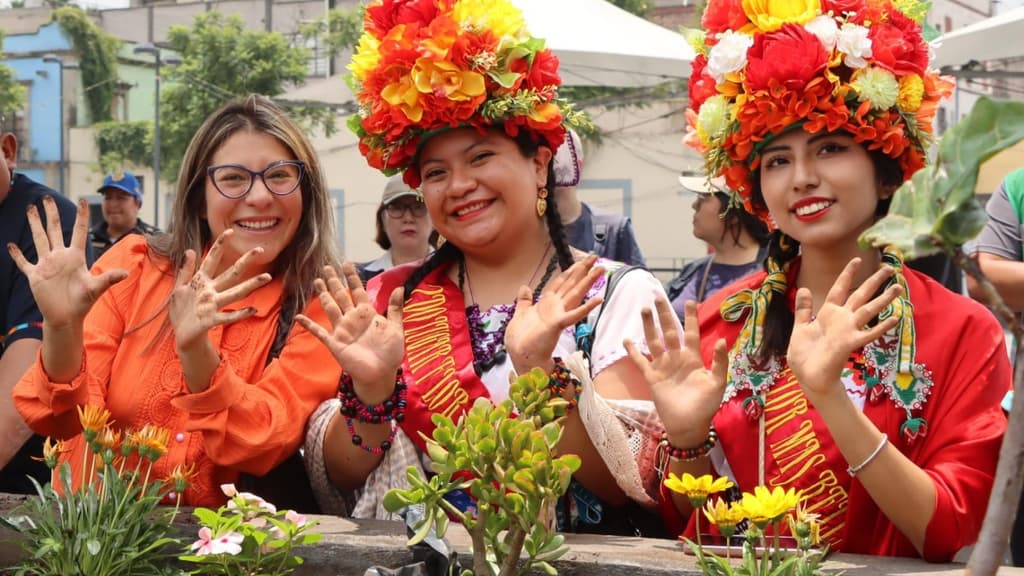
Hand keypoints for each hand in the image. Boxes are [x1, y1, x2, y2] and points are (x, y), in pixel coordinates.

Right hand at [7, 198, 126, 328]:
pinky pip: (24, 263)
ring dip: (34, 224)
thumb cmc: (83, 303)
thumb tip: (126, 273)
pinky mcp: (35, 275)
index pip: (78, 231)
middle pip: (54, 229)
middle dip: (50, 213)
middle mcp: (60, 257)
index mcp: (75, 257)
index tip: (83, 200)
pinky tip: (11, 245)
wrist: (67, 317)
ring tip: (30, 208)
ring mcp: (46, 264)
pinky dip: (17, 255)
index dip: (80, 216)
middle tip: (46, 197)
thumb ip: (108, 279)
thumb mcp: (96, 288)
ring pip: (39, 239)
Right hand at [169, 229, 271, 352]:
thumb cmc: (182, 312)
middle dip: (245, 261)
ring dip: (251, 285)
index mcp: (200, 282)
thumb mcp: (179, 289)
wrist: (181, 337)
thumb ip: (186, 270)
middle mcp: (208, 291)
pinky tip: (254, 310)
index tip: (230, 231)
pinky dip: (241, 314)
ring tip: (267, 277)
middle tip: (260, 249)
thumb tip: (189, 250)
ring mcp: (210, 305)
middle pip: (231, 273)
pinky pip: (229, 317)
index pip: (212, 259)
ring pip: (235, 293)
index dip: (220, 245)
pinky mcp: (210, 320)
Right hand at [296, 262, 404, 404]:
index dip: (352, 278)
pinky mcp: (335, 343)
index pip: (357, 291)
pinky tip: (299, 317)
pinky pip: (319, 332)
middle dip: (334, 282)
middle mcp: (352, 319)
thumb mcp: (396, 328)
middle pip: (341, 295)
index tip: (346, 264)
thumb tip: (399, 287)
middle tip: (327, 266)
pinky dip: (309, 325)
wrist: (381, 374)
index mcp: (367, 313)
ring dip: (323, 295)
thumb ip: (395, 309)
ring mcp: (342, 330)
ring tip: (317, 281)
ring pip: (330, 308)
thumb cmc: (390, 353)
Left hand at [504, 254, 604, 372]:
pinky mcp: (558, 324)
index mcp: (547, 303)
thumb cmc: (522, 338)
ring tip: (601, 270)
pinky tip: (599, 299)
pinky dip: (587, 307)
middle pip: (572, 283)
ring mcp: (559, 315)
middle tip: (596, 257)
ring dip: (588, 281)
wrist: (522, 356)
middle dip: (583, 270)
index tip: (580, 260)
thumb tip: (524, 287)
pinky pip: (575, 314)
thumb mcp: (521, 313)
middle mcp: (556, 307)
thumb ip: (525, 300)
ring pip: (576, 293)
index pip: (561, 282)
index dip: (571, 270)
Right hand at [624, 299, 727, 446]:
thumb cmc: (706, 406)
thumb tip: (721, 341)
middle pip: (669, 331)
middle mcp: (676, 358)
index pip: (691, 333)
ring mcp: (663, 367)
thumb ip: (719, 362)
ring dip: (648, 326)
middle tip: (658, 297)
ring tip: (644, 310)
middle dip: (664, 315)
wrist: (689, 425)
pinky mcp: (652, 377)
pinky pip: (640, 361)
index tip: (690, 301)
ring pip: (654, 341)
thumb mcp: (717, 383)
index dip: (690, 318)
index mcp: (693, 358)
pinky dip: (633, 351)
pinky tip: (626, 340)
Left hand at [787, 258, 900, 398]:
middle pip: (860, 295)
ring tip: (898, 288)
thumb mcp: (801, 326)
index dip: (848, 274)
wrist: (807, 375)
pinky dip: (881, 327)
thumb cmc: (805, 353)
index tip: (856, 259)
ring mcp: (847, 330)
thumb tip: (804, 287)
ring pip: (868, 310)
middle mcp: (841, 319)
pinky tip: (894, 318)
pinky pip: (868, 334)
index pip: (840, 288)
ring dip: (883, 300)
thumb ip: (803, 309)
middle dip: (874, 282)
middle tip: (890, 268)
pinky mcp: (850, 343)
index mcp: (828, 313)